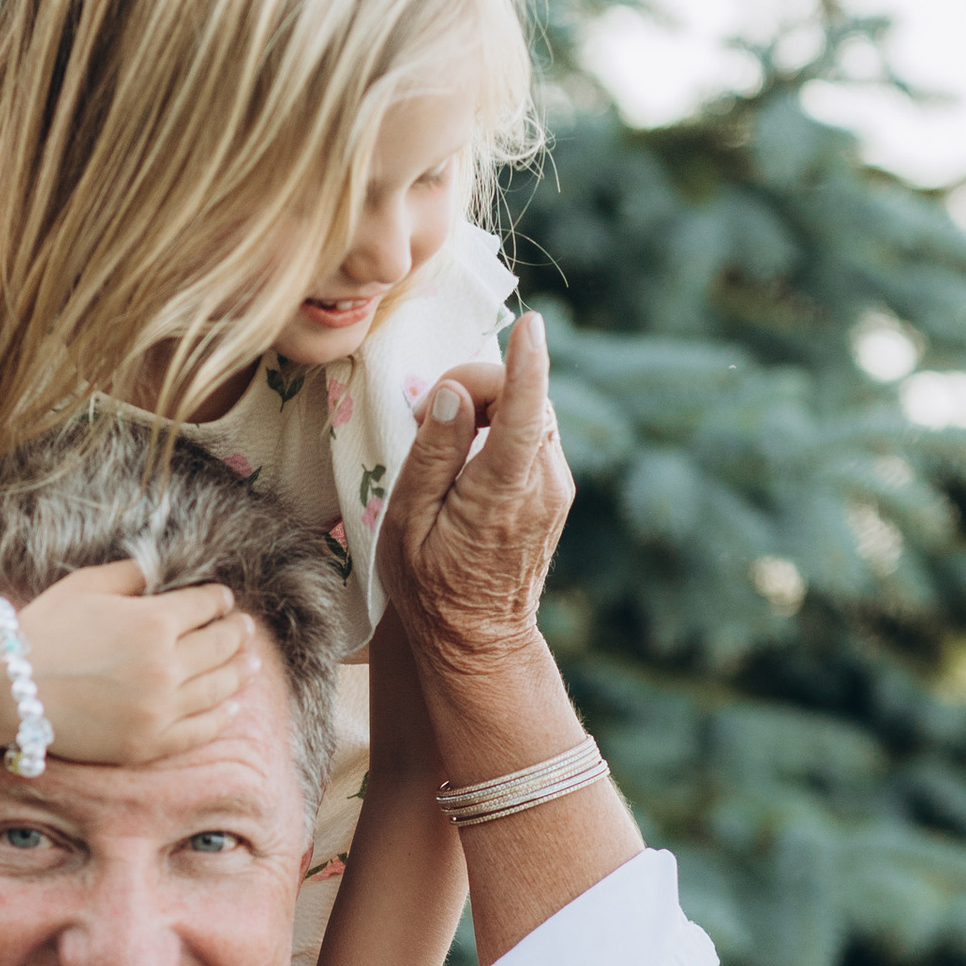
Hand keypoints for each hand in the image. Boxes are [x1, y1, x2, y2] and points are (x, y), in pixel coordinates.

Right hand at [8, 562, 253, 764]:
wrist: (8, 690)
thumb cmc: (44, 630)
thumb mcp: (88, 585)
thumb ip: (134, 574)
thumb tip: (164, 569)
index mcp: (155, 622)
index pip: (205, 606)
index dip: (218, 600)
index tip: (223, 599)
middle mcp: (167, 666)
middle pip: (221, 646)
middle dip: (237, 633)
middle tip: (245, 628)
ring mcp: (161, 709)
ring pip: (220, 688)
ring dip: (240, 672)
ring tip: (250, 664)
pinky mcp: (150, 744)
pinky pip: (201, 729)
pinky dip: (221, 715)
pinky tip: (229, 705)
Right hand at [376, 312, 574, 697]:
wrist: (478, 642)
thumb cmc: (429, 586)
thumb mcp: (408, 521)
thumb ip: (432, 453)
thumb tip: (451, 395)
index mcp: (504, 491)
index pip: (525, 412)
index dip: (526, 363)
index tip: (530, 323)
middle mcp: (543, 485)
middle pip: (526, 401)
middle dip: (480, 387)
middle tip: (426, 416)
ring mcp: (556, 489)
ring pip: (532, 415)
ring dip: (491, 407)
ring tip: (442, 442)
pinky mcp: (555, 492)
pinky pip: (533, 436)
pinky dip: (502, 428)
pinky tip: (467, 459)